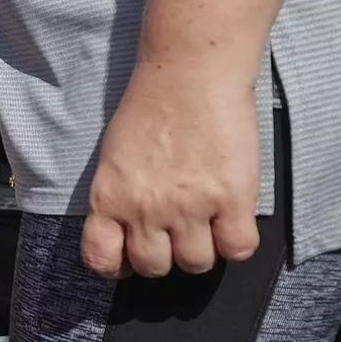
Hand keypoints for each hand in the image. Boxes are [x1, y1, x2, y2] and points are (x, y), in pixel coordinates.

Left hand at [81, 69, 260, 279]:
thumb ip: (119, 195)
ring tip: (206, 222)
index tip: (130, 255)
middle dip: (165, 256)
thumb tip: (129, 231)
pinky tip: (232, 219)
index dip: (117, 265)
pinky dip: (237, 241)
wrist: (189, 73)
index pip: (101, 259)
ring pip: (197, 264)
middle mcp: (145, 209)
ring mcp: (190, 207)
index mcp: (109, 197)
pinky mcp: (232, 198)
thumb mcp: (114, 157)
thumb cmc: (149, 108)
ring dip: (203, 249)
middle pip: (154, 268)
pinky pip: (238, 249)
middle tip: (175, 232)